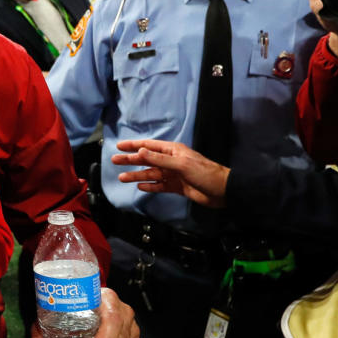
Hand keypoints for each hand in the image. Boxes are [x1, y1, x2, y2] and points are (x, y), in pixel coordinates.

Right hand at [111, 139, 229, 207]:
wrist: (222, 191)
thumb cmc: (205, 173)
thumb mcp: (181, 164)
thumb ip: (159, 159)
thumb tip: (140, 151)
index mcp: (173, 151)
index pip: (149, 146)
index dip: (133, 145)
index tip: (119, 146)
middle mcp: (171, 161)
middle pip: (147, 160)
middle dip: (130, 160)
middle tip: (114, 161)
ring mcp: (173, 174)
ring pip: (151, 174)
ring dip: (136, 175)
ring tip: (122, 178)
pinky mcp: (177, 187)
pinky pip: (159, 185)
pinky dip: (150, 186)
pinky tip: (140, 187)